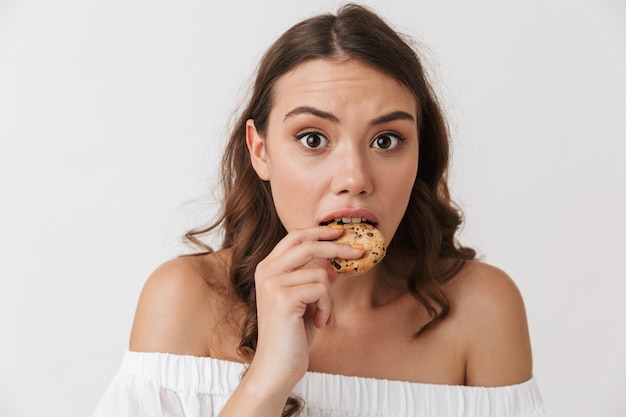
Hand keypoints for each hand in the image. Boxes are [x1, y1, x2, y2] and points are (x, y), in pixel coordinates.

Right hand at [246, 226, 362, 398]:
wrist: (276, 367)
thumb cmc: (291, 335)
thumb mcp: (305, 301)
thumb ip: (313, 279)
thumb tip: (337, 263)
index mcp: (267, 268)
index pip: (294, 237)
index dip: (319, 232)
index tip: (341, 232)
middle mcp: (266, 271)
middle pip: (307, 244)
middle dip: (337, 247)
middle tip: (359, 251)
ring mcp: (272, 283)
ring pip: (321, 273)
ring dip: (330, 298)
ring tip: (322, 316)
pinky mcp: (283, 298)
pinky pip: (322, 290)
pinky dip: (327, 307)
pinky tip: (319, 323)